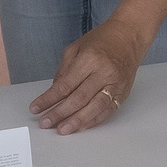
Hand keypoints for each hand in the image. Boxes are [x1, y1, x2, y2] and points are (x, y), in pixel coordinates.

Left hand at [29, 17, 143, 134]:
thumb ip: (63, 70)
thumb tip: (54, 93)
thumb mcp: (76, 48)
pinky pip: (107, 111)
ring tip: (62, 129)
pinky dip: (93, 120)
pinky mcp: (123, 93)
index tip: (36, 108)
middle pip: (78, 99)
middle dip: (59, 113)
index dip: (48, 99)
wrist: (130, 36)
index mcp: (90, 59)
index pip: (65, 85)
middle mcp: (104, 73)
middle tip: (45, 123)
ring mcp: (115, 84)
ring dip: (76, 121)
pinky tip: (81, 126)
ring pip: (94, 108)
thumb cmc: (103, 39)